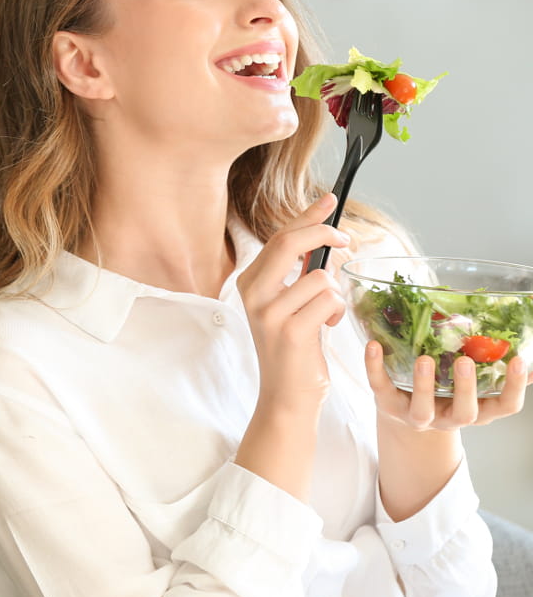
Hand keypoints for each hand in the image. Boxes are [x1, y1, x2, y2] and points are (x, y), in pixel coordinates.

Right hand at [237, 193, 348, 410]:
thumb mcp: (291, 303)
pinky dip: (336, 312)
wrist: (286, 396)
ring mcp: (269, 313)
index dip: (307, 216)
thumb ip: (301, 271)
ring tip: (326, 315)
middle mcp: (252, 294)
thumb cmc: (295, 348)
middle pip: (290, 243)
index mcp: (250, 282)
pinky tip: (326, 329)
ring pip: (319, 276)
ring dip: (334, 293)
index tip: (329, 199)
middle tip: (346, 240)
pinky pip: (329, 300)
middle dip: (324, 234)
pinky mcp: (291, 331)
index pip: (279, 237)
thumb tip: (325, 239)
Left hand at [365, 340, 532, 429]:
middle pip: (464, 414)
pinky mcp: (388, 405)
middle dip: (466, 389)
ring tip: (425, 359)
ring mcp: (417, 416)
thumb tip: (523, 342)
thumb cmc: (444, 389)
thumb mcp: (468, 381)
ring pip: (423, 410)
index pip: (504, 407)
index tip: (519, 361)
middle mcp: (449, 417)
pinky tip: (374, 345)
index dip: (515, 388)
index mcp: (475, 410)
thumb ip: (490, 364)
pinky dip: (375, 366)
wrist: (403, 412)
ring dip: (424, 385)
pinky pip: (381, 388)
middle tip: (465, 362)